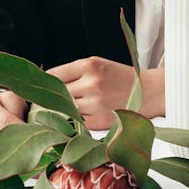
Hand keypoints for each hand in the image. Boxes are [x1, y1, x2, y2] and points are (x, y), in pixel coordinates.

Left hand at [46, 57, 164, 129]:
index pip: (53, 75)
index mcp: (89, 65)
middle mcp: (91, 83)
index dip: (45, 83)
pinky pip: (78, 123)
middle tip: (51, 102)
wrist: (148, 92)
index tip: (39, 88)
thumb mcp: (98, 66)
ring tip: (76, 108)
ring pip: (66, 110)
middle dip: (54, 99)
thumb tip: (46, 85)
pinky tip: (89, 115)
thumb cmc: (120, 78)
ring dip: (67, 111)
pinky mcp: (99, 121)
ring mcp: (95, 103)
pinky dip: (79, 121)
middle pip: (57, 95)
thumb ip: (74, 73)